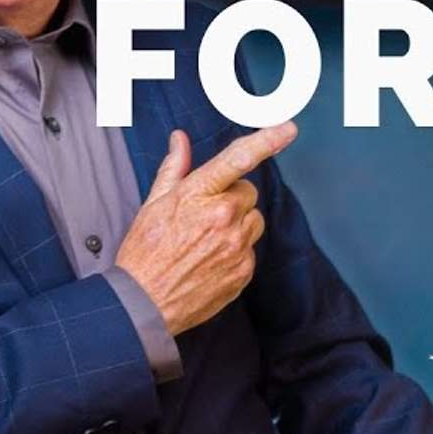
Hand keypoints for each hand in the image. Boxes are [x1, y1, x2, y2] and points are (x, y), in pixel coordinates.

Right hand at [116, 122, 297, 335]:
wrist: (144, 304)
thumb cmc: (144, 251)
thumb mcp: (153, 204)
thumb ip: (175, 168)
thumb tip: (181, 139)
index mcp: (198, 195)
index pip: (237, 159)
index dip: (266, 141)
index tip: (288, 129)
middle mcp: (223, 218)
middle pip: (248, 192)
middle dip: (231, 198)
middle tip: (203, 216)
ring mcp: (236, 246)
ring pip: (254, 219)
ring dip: (237, 224)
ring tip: (206, 240)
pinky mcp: (244, 271)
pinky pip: (251, 248)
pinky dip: (236, 251)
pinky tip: (210, 260)